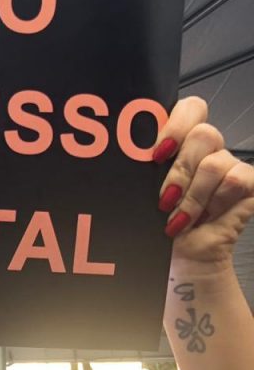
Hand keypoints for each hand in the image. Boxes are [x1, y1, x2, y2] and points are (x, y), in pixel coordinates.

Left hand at [154, 96, 253, 269]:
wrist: (182, 260)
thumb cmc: (159, 227)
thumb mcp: (144, 195)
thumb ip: (144, 170)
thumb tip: (128, 157)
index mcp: (182, 145)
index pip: (190, 109)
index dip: (176, 125)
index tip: (156, 154)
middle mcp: (209, 151)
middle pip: (204, 133)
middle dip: (180, 171)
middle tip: (165, 199)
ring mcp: (230, 166)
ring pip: (215, 163)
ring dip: (193, 197)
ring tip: (179, 218)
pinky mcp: (248, 185)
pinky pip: (235, 180)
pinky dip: (214, 204)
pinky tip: (204, 219)